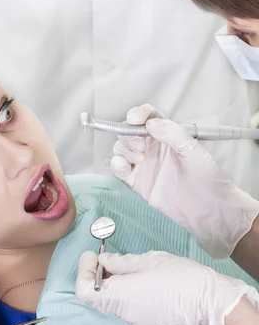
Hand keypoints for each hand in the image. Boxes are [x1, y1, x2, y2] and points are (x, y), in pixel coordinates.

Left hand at [76, 250, 258, 324]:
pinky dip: (128, 293)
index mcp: (121, 296)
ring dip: (114, 284)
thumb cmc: (182, 277)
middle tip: (109, 258)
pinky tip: (144, 281)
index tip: (92, 257)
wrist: (210, 303)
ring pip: (114, 302)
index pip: (84, 292)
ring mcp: (136, 322)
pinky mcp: (148, 324)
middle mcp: (124, 313)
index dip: (83, 272)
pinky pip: (129, 308)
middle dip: (98, 276)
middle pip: (98, 297)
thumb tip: (104, 261)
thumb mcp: (149, 260)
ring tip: (131, 267)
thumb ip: (121, 262)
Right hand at [110, 103, 258, 257]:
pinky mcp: (136, 181)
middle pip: (129, 131)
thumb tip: (151, 123)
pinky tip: (124, 166)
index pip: (149, 116)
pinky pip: (119, 168)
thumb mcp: (194, 151)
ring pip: (121, 148)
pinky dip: (116, 164)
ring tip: (139, 160)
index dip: (139, 113)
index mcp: (168, 135)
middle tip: (140, 145)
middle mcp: (153, 147)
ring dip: (124, 149)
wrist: (207, 210)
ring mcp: (143, 164)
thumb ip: (173, 134)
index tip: (135, 118)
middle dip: (129, 133)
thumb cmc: (207, 179)